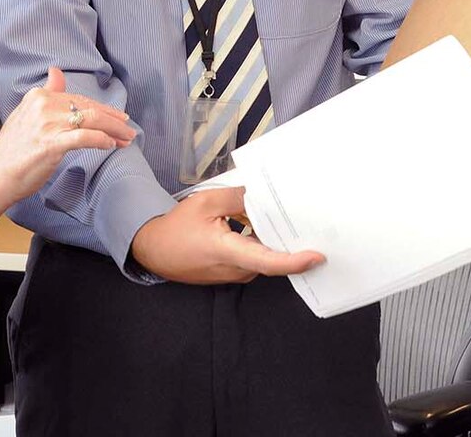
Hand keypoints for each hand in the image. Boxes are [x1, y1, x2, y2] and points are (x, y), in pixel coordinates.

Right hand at [0, 67, 135, 210]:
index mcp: (37, 96)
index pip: (79, 98)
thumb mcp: (25, 115)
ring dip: (114, 129)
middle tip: (129, 129)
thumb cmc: (10, 152)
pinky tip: (111, 145)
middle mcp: (43, 105)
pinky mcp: (52, 144)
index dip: (102, 109)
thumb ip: (45, 93)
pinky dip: (101, 140)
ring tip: (127, 139)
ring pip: (91, 120)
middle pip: (88, 107)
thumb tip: (56, 71)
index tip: (117, 117)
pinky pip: (85, 137)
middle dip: (113, 119)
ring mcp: (47, 124)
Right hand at [131, 187, 324, 284]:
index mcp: (229, 252)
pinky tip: (257, 222)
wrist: (154, 250)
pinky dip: (259, 242)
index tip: (316, 256)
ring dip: (270, 238)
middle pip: (271, 256)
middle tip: (306, 219)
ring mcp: (234, 274)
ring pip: (262, 255)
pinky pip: (253, 257)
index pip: (269, 262)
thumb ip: (237, 197)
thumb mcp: (206, 202)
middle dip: (288, 239)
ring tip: (279, 214)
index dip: (295, 261)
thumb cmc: (177, 228)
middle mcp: (236, 269)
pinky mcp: (232, 272)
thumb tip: (262, 196)